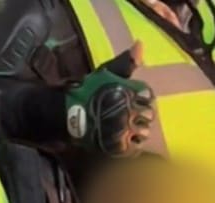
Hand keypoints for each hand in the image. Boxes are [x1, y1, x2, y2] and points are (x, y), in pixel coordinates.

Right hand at [65, 42, 153, 156]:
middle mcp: (127, 110)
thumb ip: (125, 62)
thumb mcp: (106, 72)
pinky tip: (125, 140)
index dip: (143, 98)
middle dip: (142, 114)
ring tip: (128, 128)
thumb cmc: (87, 91)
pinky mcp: (116, 146)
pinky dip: (132, 145)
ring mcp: (122, 129)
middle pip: (148, 114)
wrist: (66, 114)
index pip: (147, 95)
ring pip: (143, 131)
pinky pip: (133, 147)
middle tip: (131, 115)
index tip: (134, 100)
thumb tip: (141, 43)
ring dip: (138, 130)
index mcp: (127, 91)